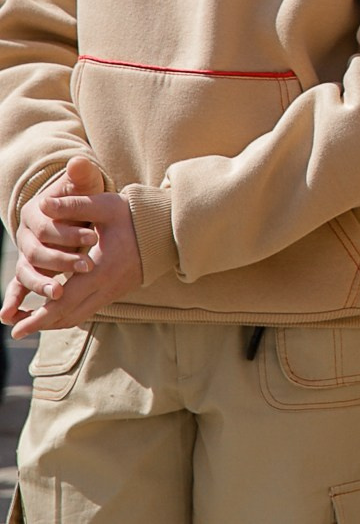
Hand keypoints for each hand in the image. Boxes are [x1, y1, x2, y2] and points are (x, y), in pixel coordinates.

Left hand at [3, 159, 141, 337]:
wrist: (168, 229)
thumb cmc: (134, 215)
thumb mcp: (105, 205)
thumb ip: (74, 205)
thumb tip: (43, 205)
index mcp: (101, 269)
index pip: (64, 301)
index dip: (39, 317)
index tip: (15, 329)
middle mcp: (107, 287)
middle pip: (68, 315)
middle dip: (40, 324)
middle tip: (16, 331)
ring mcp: (112, 292)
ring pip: (77, 316)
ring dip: (53, 322)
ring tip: (29, 323)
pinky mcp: (115, 292)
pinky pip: (87, 310)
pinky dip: (67, 314)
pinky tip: (53, 309)